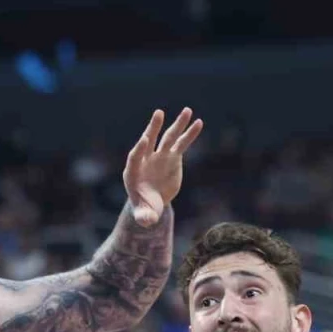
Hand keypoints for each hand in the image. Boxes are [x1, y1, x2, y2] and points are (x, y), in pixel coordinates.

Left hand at [123, 108, 203, 226]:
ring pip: (168, 138)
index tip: (144, 139)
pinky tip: (199, 123)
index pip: (134, 157)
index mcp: (133, 172)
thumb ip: (144, 216)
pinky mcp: (172, 157)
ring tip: (188, 111)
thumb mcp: (144, 215)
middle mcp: (146, 160)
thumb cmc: (145, 208)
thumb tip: (147, 221)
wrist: (152, 203)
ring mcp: (160, 157)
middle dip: (153, 128)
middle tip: (158, 114)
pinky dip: (190, 134)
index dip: (138, 149)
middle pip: (148, 141)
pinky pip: (182, 143)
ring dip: (177, 124)